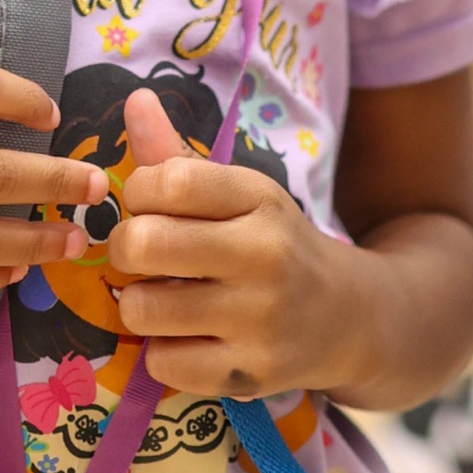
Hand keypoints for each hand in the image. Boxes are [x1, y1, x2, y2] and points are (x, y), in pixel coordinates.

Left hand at [110, 89, 358, 400]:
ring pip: (143, 309)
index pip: (169, 180)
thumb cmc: (272, 244)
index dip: (136, 190)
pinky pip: (162, 363)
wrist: (348, 317)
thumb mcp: (238, 193)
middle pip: (144, 244)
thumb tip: (135, 98)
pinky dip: (161, 352)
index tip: (145, 204)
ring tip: (161, 297)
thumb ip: (176, 154)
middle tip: (139, 253)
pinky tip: (186, 338)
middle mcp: (264, 255)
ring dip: (137, 304)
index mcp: (258, 198)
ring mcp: (260, 319)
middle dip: (124, 247)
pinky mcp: (251, 374)